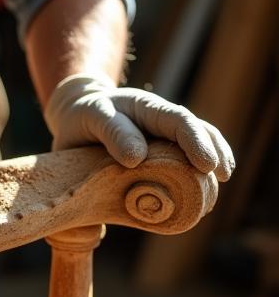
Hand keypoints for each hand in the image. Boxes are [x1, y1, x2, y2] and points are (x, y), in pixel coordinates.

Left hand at [44, 74, 234, 181]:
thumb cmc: (83, 115)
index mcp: (146, 107)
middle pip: (195, 130)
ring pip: (196, 142)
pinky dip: (195, 172)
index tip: (205, 165)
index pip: (177, 121)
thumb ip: (113, 132)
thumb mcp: (92, 116)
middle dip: (211, 151)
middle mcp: (161, 120)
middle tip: (220, 175)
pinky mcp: (158, 153)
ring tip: (221, 181)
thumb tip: (138, 158)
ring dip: (211, 159)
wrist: (76, 113)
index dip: (194, 141)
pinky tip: (206, 188)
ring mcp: (162, 136)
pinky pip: (183, 158)